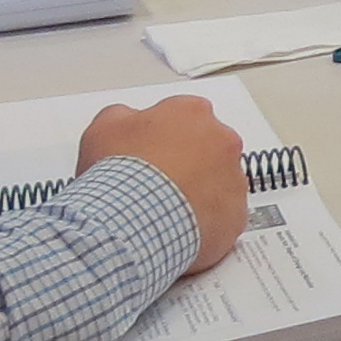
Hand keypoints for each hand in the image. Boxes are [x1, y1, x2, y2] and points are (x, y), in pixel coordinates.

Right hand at [81, 96, 249, 270]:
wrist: (131, 219)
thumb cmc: (121, 174)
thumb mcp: (105, 127)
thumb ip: (123, 116)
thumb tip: (125, 120)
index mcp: (192, 112)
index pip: (186, 116)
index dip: (167, 136)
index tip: (155, 150)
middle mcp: (222, 140)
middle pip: (209, 147)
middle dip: (188, 162)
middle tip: (161, 180)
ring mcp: (232, 178)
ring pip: (221, 183)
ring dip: (200, 192)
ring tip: (167, 207)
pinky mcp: (236, 215)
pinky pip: (224, 218)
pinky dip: (207, 223)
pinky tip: (180, 227)